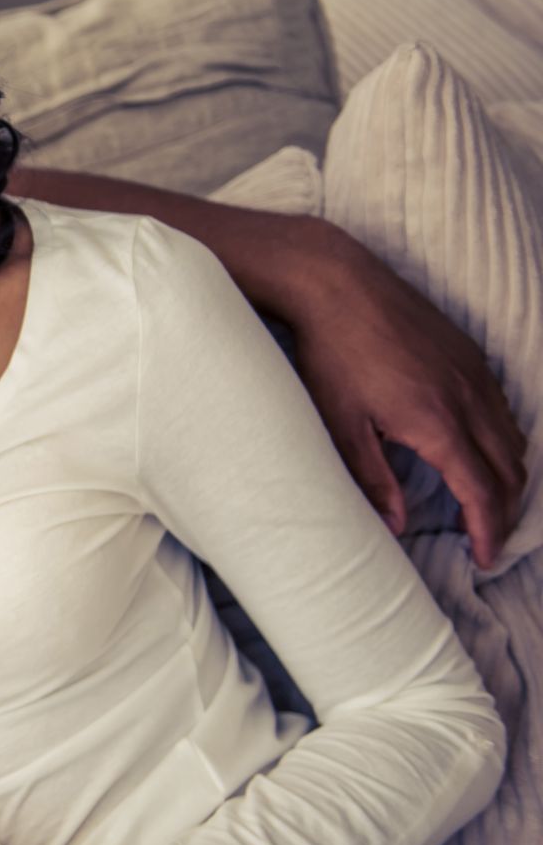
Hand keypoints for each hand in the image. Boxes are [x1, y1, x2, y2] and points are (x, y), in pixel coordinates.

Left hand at [286, 219, 526, 567]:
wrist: (338, 285)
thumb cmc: (330, 355)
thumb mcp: (341, 425)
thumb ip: (372, 479)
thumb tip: (397, 524)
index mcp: (438, 424)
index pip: (482, 492)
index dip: (488, 531)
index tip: (484, 558)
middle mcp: (468, 400)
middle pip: (510, 471)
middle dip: (504, 512)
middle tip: (484, 540)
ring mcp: (474, 374)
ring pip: (514, 439)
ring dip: (508, 476)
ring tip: (484, 504)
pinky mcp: (470, 355)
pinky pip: (503, 408)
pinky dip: (503, 441)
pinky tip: (478, 451)